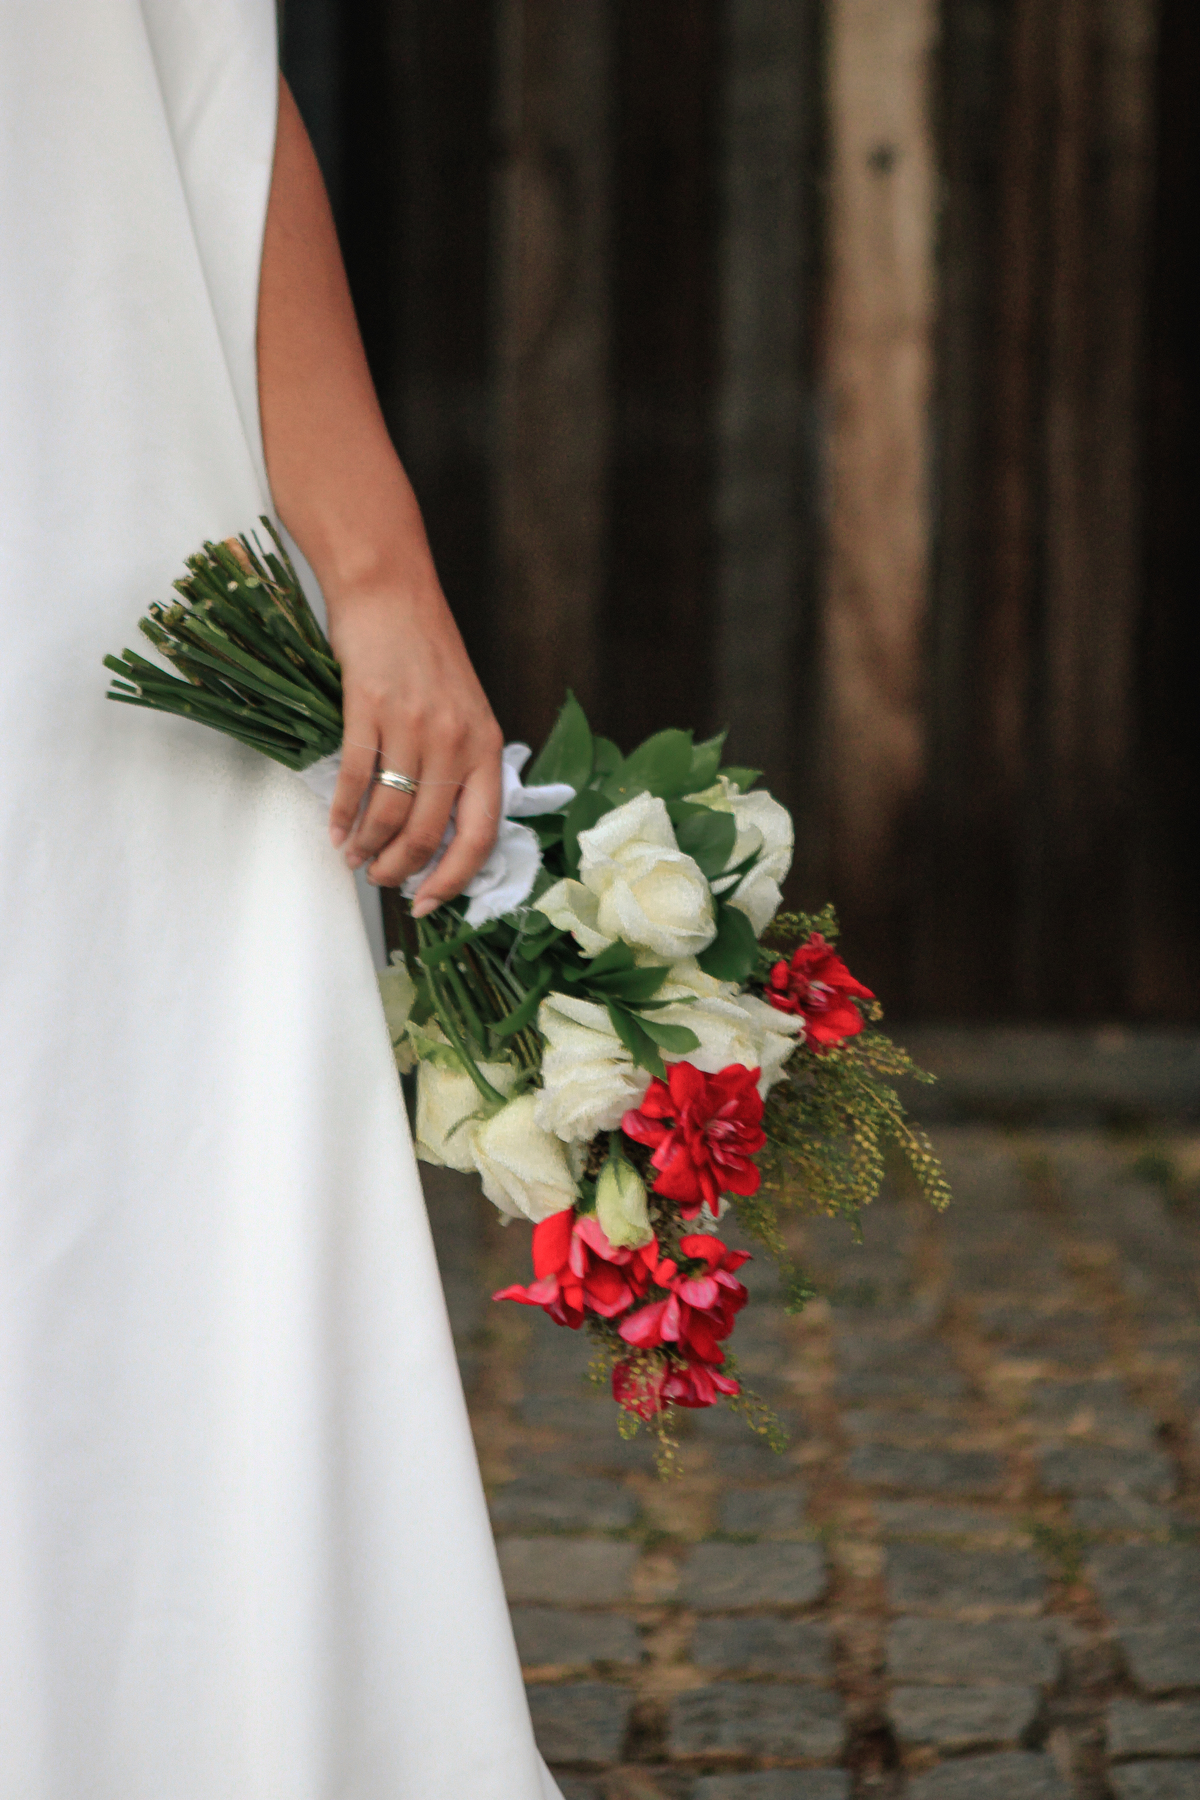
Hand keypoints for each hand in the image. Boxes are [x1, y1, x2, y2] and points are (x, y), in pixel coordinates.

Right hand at [326, 576, 503, 913]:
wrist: (391, 592)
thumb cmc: (426, 653)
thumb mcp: (464, 711)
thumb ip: (460, 766)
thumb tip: (444, 831)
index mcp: (485, 747)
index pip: (482, 833)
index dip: (456, 878)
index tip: (431, 903)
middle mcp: (455, 740)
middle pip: (430, 833)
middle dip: (402, 870)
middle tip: (383, 882)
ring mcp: (413, 725)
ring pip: (390, 812)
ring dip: (368, 846)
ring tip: (355, 859)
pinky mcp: (370, 709)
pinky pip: (354, 778)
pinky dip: (342, 813)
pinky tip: (336, 831)